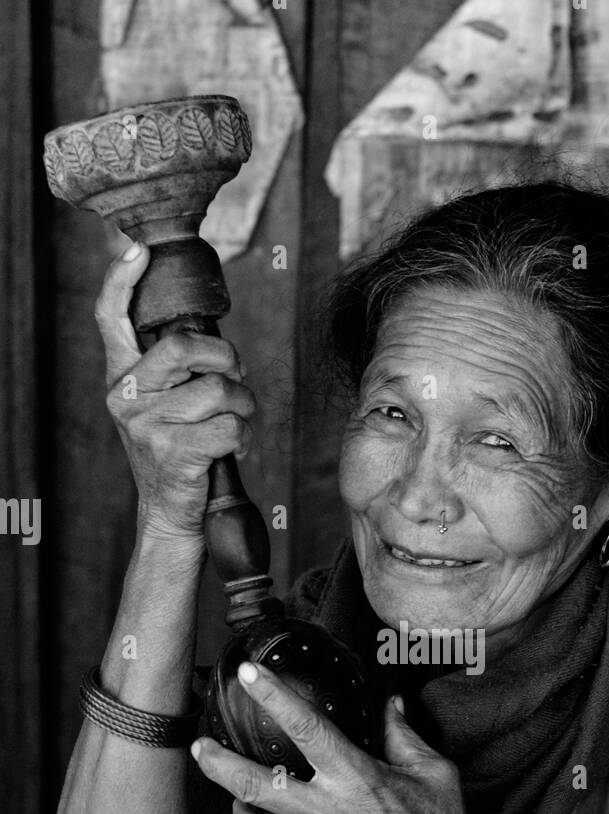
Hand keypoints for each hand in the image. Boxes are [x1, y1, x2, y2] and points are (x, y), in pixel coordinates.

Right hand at [94, 242, 256, 539]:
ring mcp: (146, 425)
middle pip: (184, 346)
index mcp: (122, 378)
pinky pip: (229, 426)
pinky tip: (234, 449)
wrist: (172, 513)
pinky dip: (244, 437)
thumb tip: (212, 339)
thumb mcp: (163, 406)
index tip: (139, 251)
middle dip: (226, 360)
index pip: (110, 319)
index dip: (121, 280)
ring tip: (238, 422)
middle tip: (235, 379)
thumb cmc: (179, 451)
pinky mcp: (173, 453)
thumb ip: (173, 371)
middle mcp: (126, 397)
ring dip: (244, 406)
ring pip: (218, 390)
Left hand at [189, 663, 496, 813]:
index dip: (273, 695)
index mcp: (356, 779)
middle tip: (199, 744)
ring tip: (234, 792)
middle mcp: (325, 813)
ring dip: (235, 804)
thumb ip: (404, 736)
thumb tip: (391, 703)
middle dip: (215, 761)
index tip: (247, 673)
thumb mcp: (434, 775)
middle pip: (250, 782)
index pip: (305, 727)